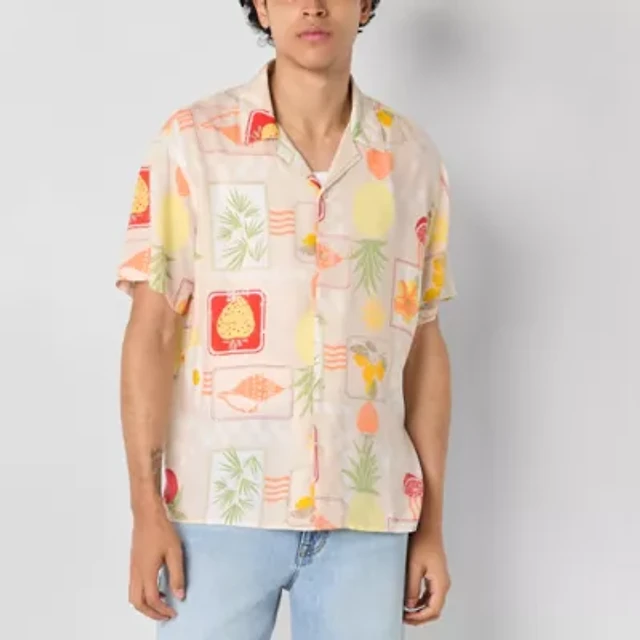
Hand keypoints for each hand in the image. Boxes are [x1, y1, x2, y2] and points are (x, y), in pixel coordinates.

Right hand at [128, 506, 184, 620]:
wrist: (147, 515)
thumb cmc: (161, 530)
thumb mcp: (174, 552)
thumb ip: (177, 575)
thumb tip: (180, 595)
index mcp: (146, 572)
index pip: (153, 599)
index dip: (163, 610)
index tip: (174, 613)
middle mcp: (136, 573)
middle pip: (138, 603)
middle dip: (151, 613)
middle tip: (165, 616)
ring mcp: (133, 568)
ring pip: (133, 596)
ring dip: (145, 605)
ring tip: (162, 605)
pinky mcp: (133, 563)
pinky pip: (134, 587)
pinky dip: (143, 595)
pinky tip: (157, 588)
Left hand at [403, 532, 450, 625]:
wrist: (427, 527)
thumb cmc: (421, 543)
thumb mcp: (413, 567)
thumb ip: (412, 588)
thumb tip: (409, 605)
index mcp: (440, 583)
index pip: (433, 610)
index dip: (420, 618)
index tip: (406, 618)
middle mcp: (443, 583)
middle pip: (434, 608)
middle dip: (420, 616)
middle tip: (405, 617)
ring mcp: (440, 579)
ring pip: (432, 602)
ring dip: (420, 609)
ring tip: (405, 610)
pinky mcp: (436, 574)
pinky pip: (430, 594)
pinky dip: (421, 600)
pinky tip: (410, 599)